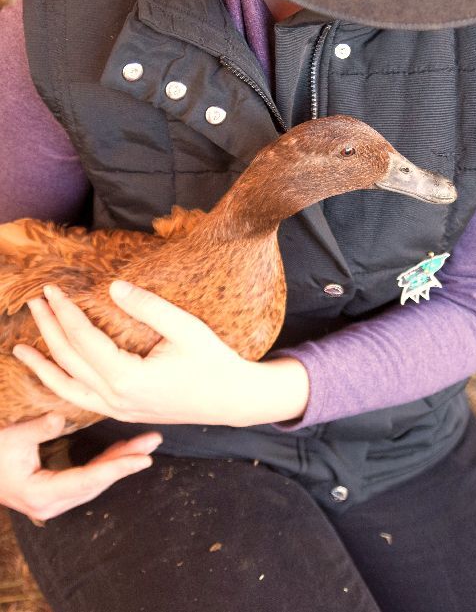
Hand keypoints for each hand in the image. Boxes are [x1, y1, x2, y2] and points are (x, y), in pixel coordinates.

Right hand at [0, 412, 160, 520]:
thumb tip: (59, 418)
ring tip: (146, 443)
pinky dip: (106, 463)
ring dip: (120, 461)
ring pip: (96, 481)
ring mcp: (54, 500)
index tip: (143, 460)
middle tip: (153, 441)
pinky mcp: (56, 491)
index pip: (88, 480)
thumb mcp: (11, 438)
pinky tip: (122, 451)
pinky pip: (87, 478)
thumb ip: (37, 429)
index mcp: (41, 494)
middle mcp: (51, 503)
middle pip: (97, 482)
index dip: (117, 468)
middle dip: (127, 461)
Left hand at [14, 282, 309, 427]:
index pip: (84, 340)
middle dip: (49, 330)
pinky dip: (61, 385)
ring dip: (44, 365)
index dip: (66, 312)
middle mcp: (117, 399)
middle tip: (35, 302)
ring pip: (68, 388)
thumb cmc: (213, 361)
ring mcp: (118, 410)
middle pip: (70, 361)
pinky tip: (54, 372)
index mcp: (128, 378)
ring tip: (20, 349)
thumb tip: (113, 287)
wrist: (231, 399)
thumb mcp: (186, 328)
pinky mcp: (123, 412)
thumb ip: (148, 307)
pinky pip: (82, 399)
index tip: (53, 289)